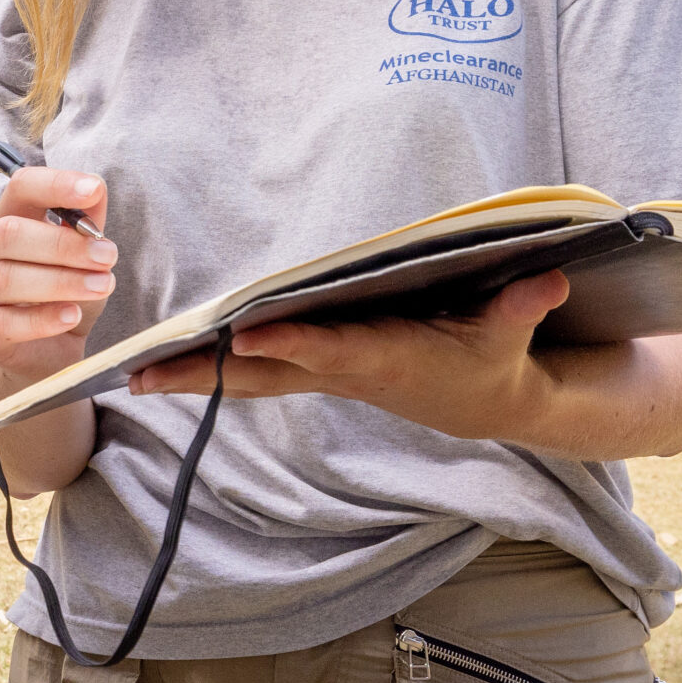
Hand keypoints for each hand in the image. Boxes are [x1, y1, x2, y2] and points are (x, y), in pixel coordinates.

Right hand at [0, 168, 115, 381]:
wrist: (44, 354)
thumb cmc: (63, 295)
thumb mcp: (82, 257)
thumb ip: (87, 224)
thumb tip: (95, 188)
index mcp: (6, 220)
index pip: (20, 187)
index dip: (55, 184)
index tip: (94, 189)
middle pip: (8, 233)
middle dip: (63, 244)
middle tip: (108, 255)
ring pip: (6, 279)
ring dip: (61, 281)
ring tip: (102, 286)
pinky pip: (5, 323)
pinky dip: (43, 319)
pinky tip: (73, 315)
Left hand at [135, 273, 681, 460]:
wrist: (491, 403)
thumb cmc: (497, 358)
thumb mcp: (514, 332)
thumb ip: (524, 307)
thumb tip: (548, 279)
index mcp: (388, 357)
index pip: (333, 347)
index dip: (292, 344)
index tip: (246, 338)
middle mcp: (346, 370)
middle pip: (266, 373)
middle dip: (206, 375)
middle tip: (143, 377)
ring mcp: (328, 373)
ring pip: (251, 377)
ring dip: (194, 377)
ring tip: (133, 376)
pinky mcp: (321, 370)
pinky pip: (256, 373)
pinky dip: (213, 369)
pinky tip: (169, 366)